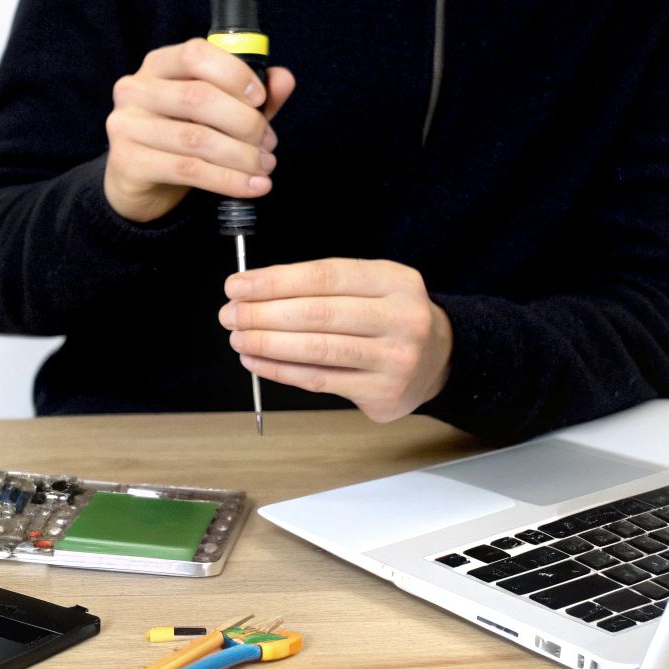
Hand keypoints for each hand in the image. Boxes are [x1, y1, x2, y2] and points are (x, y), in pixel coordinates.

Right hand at [103, 38, 296, 222]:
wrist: (139, 182)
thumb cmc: (181, 135)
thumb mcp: (218, 111)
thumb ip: (250, 95)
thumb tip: (283, 80)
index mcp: (158, 65)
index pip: (195, 54)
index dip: (234, 73)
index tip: (261, 98)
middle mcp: (136, 89)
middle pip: (197, 97)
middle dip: (245, 122)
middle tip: (269, 143)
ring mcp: (126, 126)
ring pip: (195, 138)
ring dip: (241, 156)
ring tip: (264, 167)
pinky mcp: (128, 162)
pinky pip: (187, 170)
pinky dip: (227, 180)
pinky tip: (251, 186)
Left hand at [220, 258, 453, 422]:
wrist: (439, 358)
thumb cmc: (388, 316)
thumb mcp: (371, 285)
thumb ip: (322, 285)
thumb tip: (253, 290)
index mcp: (395, 281)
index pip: (326, 276)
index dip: (276, 281)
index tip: (237, 285)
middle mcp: (401, 318)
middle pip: (319, 314)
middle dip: (264, 314)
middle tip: (230, 314)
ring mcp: (395, 359)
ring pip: (318, 350)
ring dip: (268, 344)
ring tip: (238, 338)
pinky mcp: (383, 392)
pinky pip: (321, 381)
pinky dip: (282, 371)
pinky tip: (257, 361)